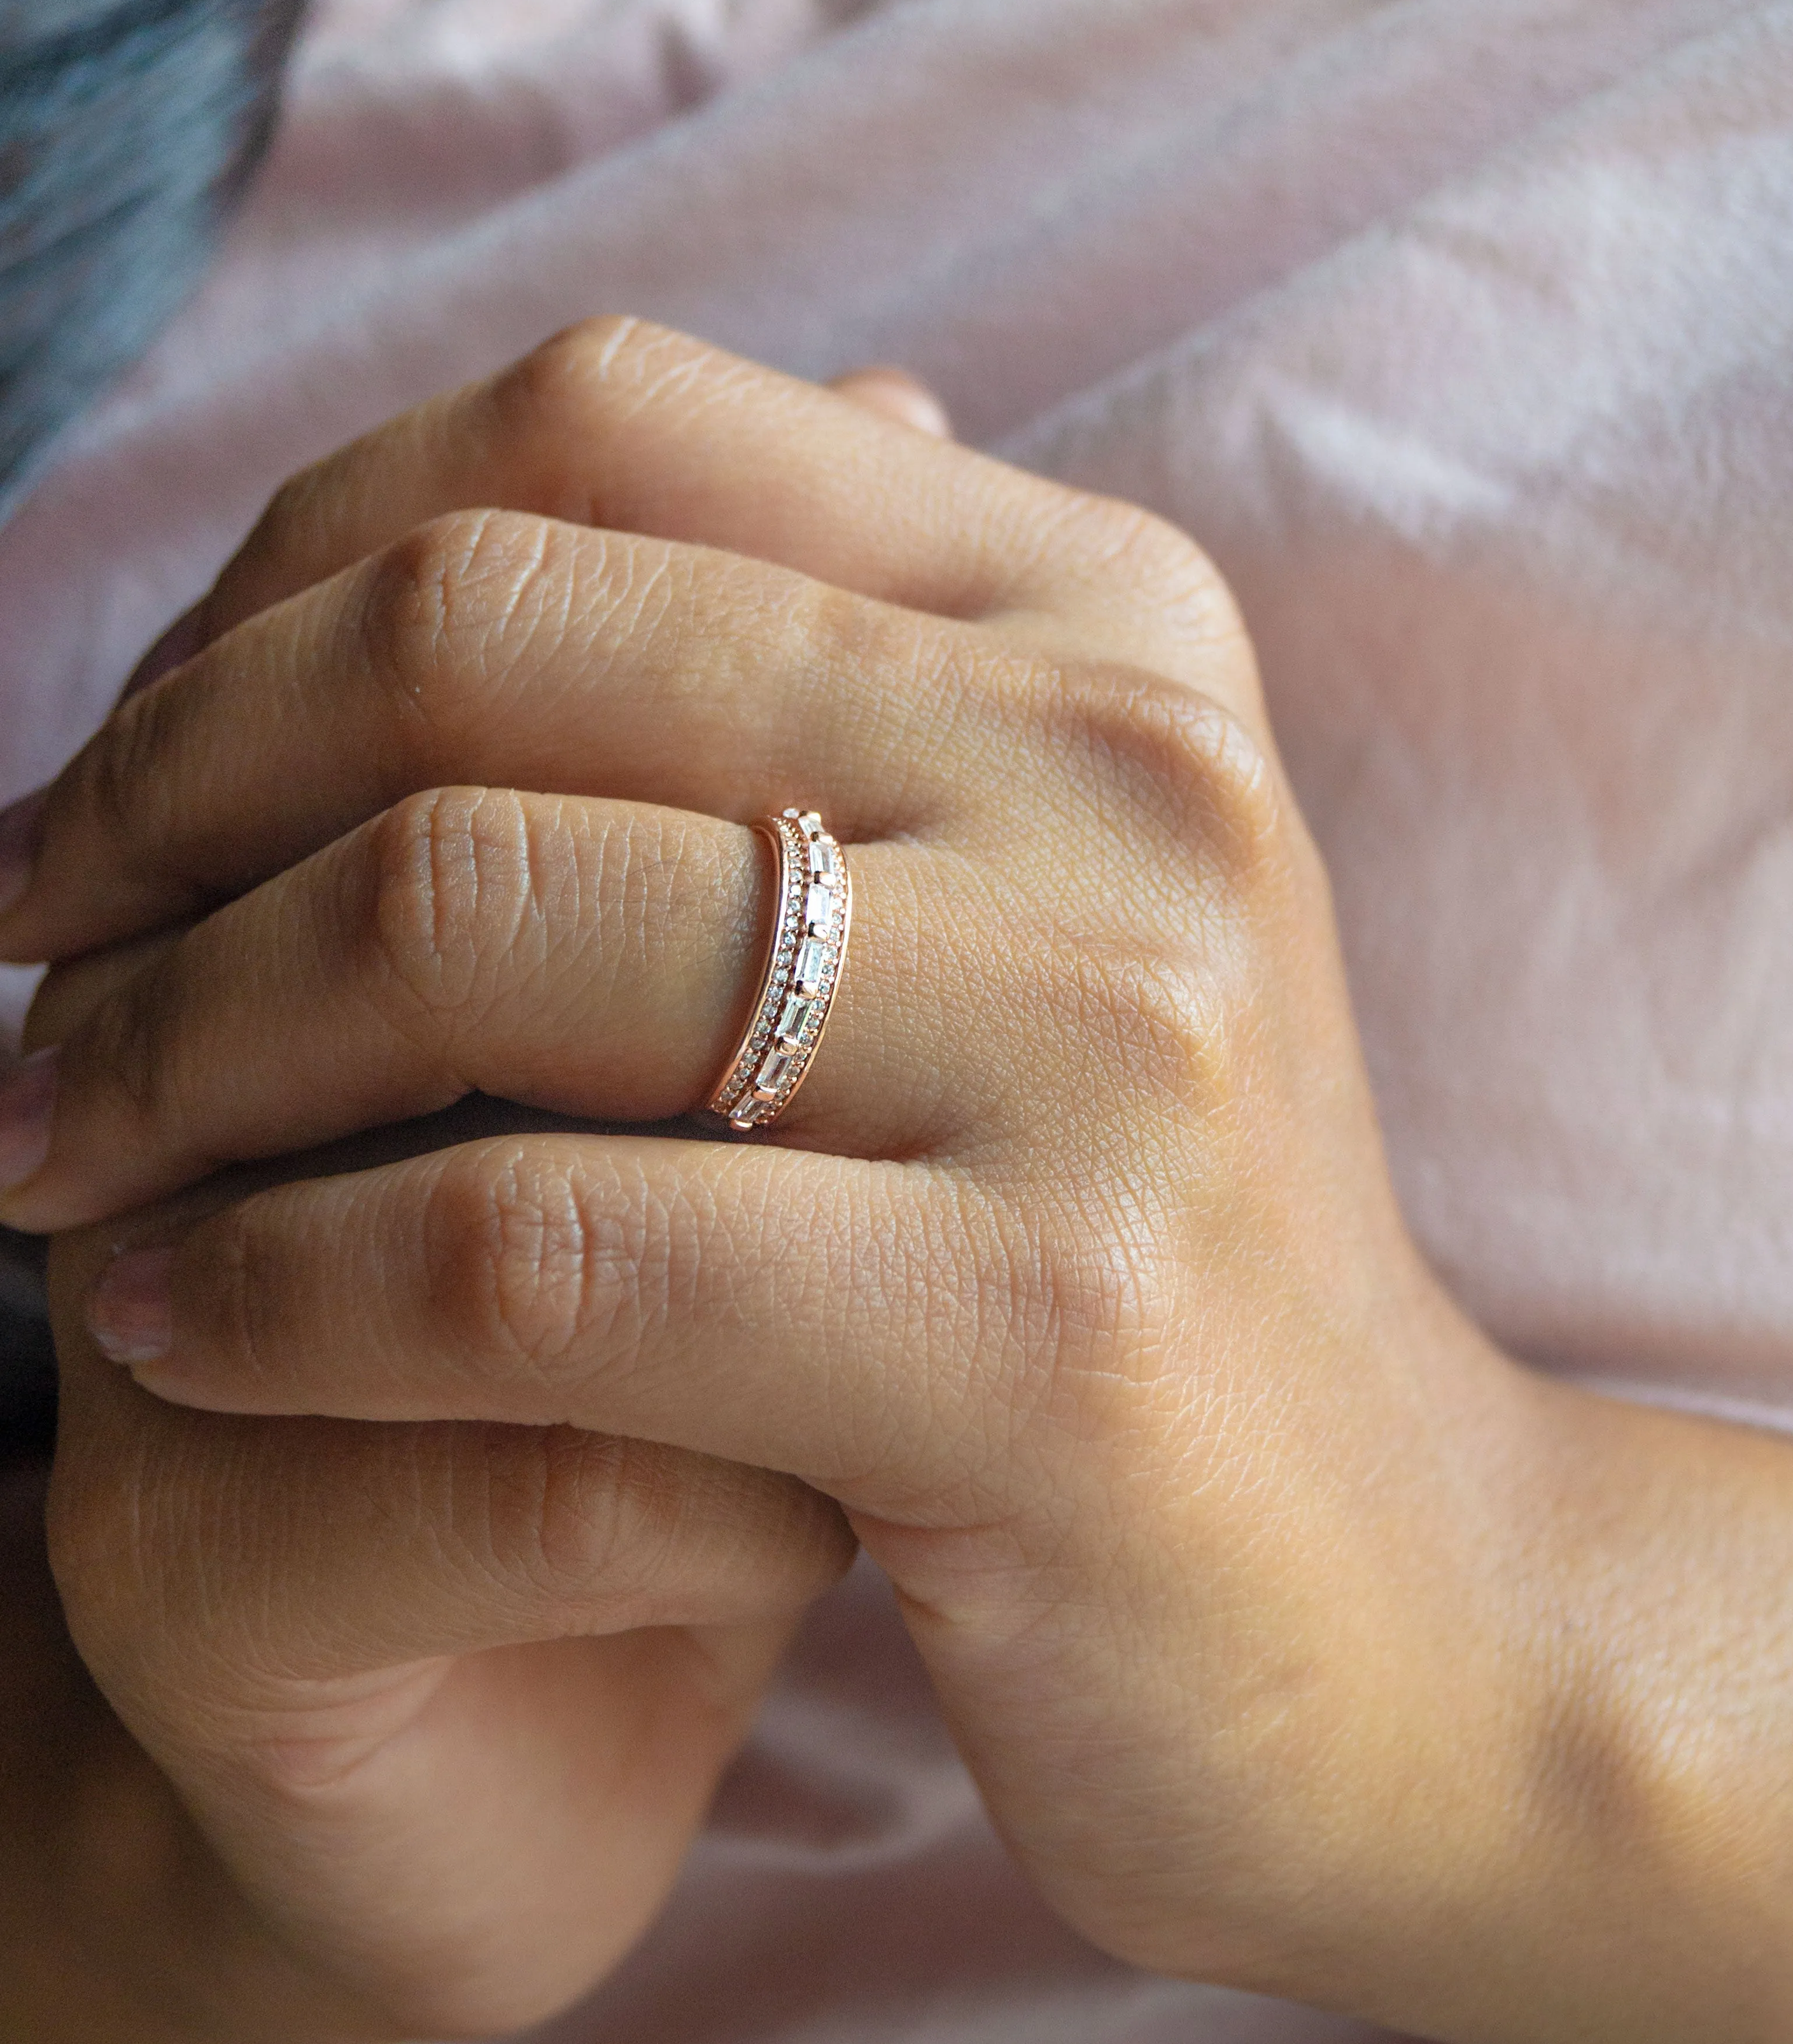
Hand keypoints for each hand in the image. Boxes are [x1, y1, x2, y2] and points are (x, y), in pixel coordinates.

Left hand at [8, 322, 1792, 2043]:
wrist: (1404, 1621)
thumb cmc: (1122, 1259)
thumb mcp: (1000, 915)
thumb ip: (767, 697)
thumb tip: (386, 547)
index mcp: (1111, 623)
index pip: (595, 423)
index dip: (285, 560)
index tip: (134, 762)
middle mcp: (1135, 775)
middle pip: (479, 644)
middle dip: (160, 794)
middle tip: (22, 947)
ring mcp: (1115, 1045)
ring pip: (464, 923)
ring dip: (163, 1041)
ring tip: (48, 1149)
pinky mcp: (1047, 1339)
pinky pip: (524, 1251)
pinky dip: (272, 1282)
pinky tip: (167, 1332)